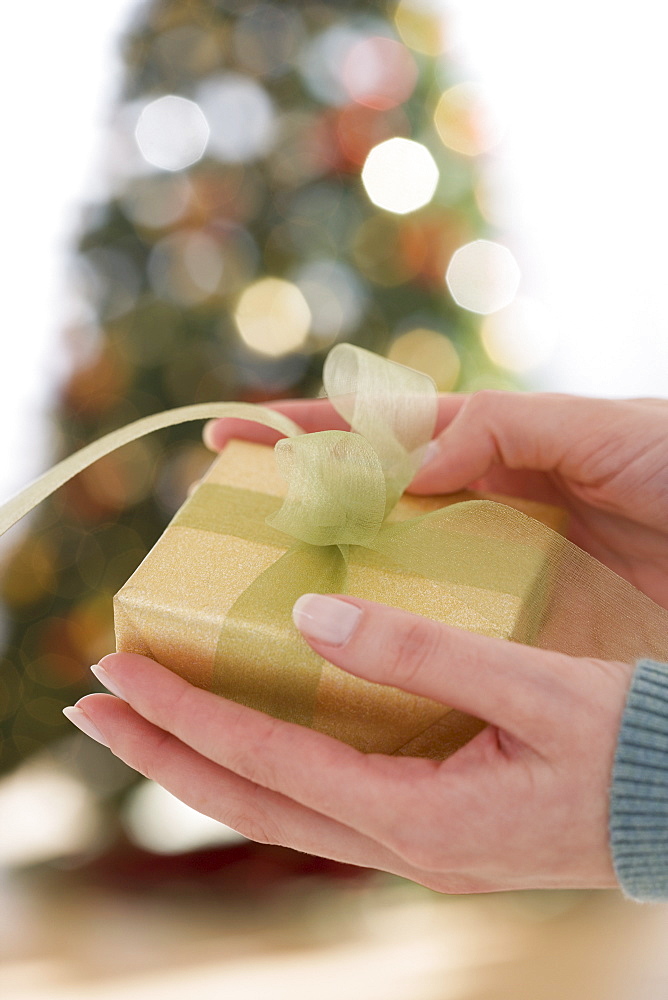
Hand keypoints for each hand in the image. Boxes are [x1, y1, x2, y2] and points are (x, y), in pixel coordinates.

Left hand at [65, 596, 631, 892]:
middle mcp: (400, 843)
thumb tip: (312, 615)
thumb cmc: (630, 747)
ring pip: (278, 804)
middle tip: (88, 708)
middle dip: (160, 753)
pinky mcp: (429, 822)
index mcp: (418, 815)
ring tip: (145, 720)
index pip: (264, 762)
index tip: (115, 674)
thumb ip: (421, 656)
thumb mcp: (537, 690)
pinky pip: (319, 797)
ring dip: (203, 761)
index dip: (185, 716)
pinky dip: (263, 764)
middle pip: (247, 801)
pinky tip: (246, 733)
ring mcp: (412, 841)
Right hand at [204, 393, 667, 608]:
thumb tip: (411, 464)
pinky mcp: (523, 617)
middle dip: (298, 509)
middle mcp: (476, 504)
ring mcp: (494, 563)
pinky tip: (354, 655)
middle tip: (228, 532)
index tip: (231, 436)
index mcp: (487, 446)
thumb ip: (506, 433)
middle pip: (368, 503)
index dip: (305, 431)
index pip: (380, 432)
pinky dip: (397, 633)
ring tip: (266, 601)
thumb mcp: (599, 429)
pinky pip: (447, 623)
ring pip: (394, 568)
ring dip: (334, 576)